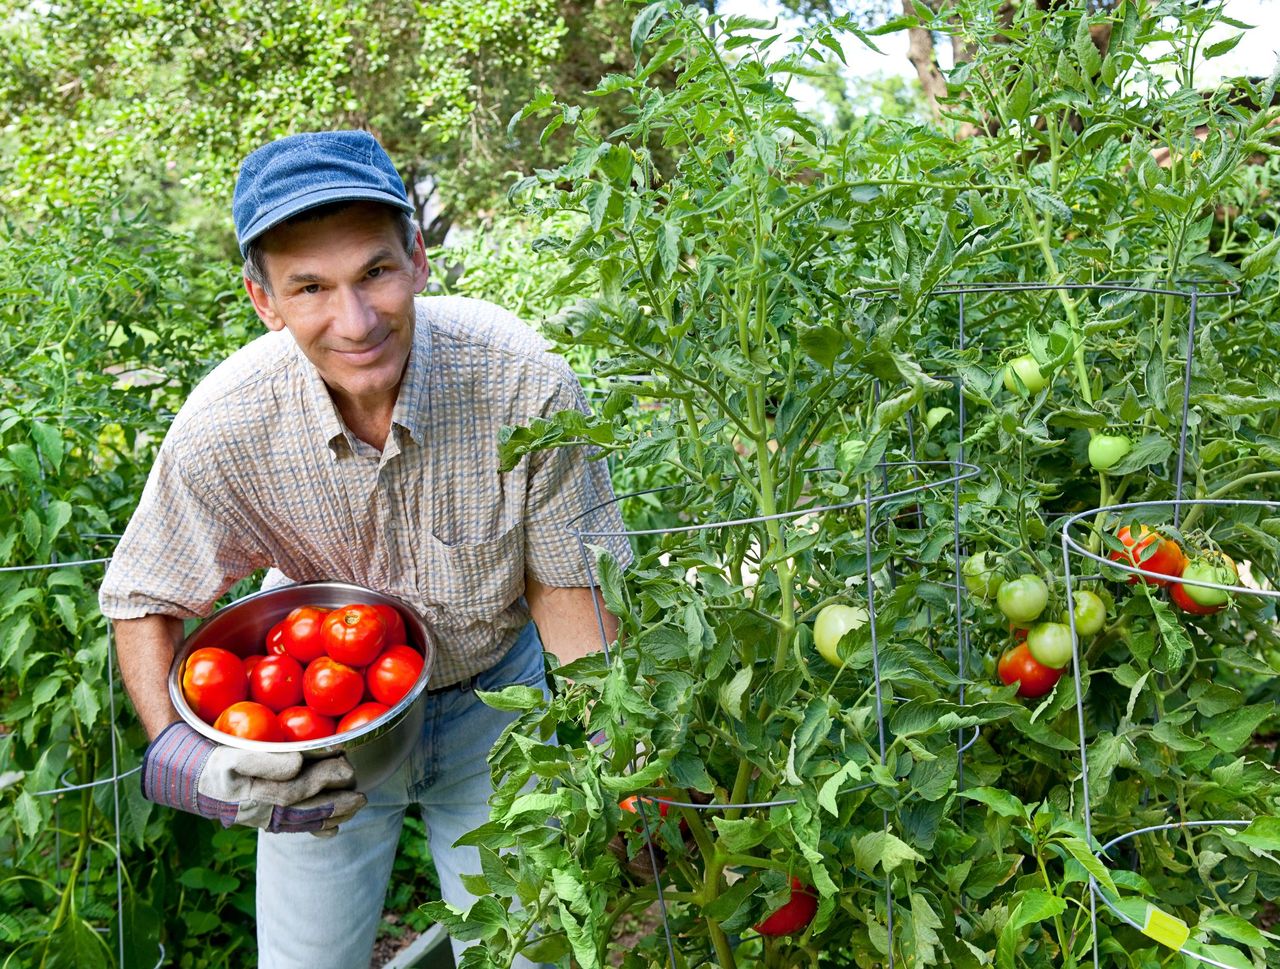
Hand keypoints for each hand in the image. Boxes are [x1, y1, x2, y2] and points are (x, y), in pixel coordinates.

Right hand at [142, 722, 365, 834]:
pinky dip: (312, 827)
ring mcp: (259, 816)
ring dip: (329, 815)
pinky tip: (330, 828)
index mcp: (252, 796)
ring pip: (299, 821)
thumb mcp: (229, 755)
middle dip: (334, 803)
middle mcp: (257, 812)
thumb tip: (297, 764)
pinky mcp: (260, 815)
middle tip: (360, 795)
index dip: (321, 779)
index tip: (344, 765)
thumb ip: (262, 760)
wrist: (182, 775)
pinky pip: (290, 825)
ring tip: (354, 809)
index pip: (294, 790)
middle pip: (302, 811)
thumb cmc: (207, 759)